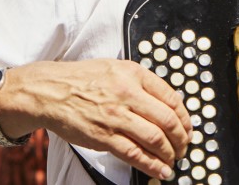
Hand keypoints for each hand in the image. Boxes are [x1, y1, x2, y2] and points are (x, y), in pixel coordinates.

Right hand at [0, 59, 191, 180]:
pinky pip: (136, 155)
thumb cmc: (81, 79)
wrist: (51, 90)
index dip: (184, 116)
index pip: (170, 96)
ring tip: (172, 159)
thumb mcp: (113, 67)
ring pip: (156, 139)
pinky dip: (153, 165)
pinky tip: (161, 170)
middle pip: (167, 120)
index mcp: (131, 72)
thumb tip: (164, 102)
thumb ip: (138, 81)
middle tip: (183, 146)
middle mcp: (127, 92)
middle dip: (181, 138)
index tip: (187, 126)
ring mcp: (116, 115)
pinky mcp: (105, 136)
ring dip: (170, 154)